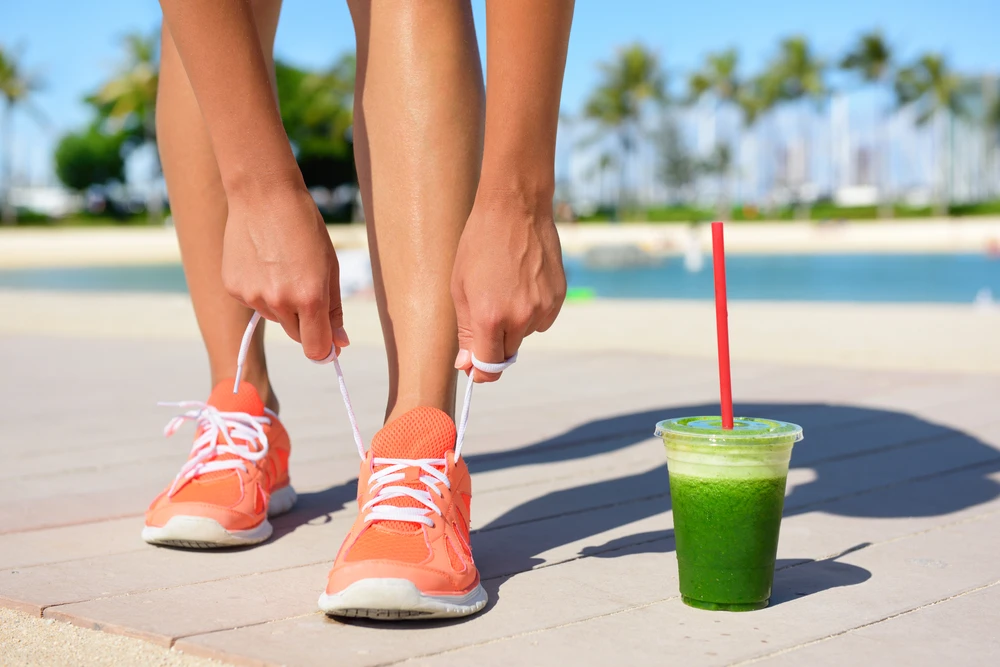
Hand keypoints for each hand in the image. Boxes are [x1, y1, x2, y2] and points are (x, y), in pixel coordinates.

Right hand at [222, 185, 349, 360]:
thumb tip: (340, 343)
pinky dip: (261, 292)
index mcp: (310, 297)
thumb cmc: (304, 228)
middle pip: (297, 335)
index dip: (324, 349)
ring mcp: (253, 296)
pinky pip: (254, 303)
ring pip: (276, 318)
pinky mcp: (233, 288)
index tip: (329, 344)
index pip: (315, 348)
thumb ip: (334, 309)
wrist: (263, 196)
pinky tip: (263, 263)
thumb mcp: (330, 266)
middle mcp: (280, 302)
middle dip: (306, 322)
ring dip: (283, 304)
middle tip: (307, 287)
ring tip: (282, 266)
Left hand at [451, 191, 566, 381]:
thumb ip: (466, 332)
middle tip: (486, 309)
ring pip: (526, 334)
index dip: (480, 370)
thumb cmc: (480, 245)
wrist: (515, 209)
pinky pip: (542, 318)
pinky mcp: (559, 297)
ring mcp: (543, 308)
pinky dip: (532, 309)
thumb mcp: (461, 288)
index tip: (474, 368)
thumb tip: (467, 366)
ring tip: (506, 286)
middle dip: (495, 342)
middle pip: (507, 352)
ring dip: (514, 323)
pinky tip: (523, 282)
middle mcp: (520, 318)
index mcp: (490, 318)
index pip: (488, 366)